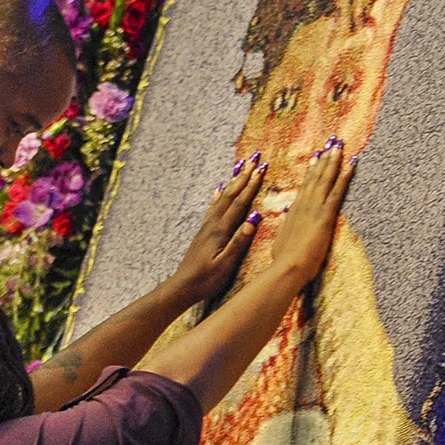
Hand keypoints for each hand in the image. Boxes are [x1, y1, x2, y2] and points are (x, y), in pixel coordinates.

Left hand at [169, 155, 265, 305]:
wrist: (183, 286)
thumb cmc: (206, 279)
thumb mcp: (226, 264)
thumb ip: (239, 241)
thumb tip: (254, 218)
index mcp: (221, 230)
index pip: (239, 203)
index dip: (251, 185)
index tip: (261, 168)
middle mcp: (213, 224)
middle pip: (230, 195)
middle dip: (243, 176)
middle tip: (254, 158)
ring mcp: (207, 227)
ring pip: (222, 198)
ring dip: (233, 181)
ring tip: (240, 166)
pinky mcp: (204, 232)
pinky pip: (213, 207)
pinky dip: (219, 195)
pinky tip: (220, 188)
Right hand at [270, 140, 356, 287]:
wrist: (288, 266)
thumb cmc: (284, 261)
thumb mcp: (281, 243)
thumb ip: (288, 234)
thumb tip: (287, 233)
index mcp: (293, 212)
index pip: (304, 188)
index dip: (311, 173)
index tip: (315, 160)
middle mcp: (303, 205)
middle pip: (315, 179)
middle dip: (323, 161)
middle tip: (329, 145)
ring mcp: (314, 208)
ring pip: (325, 179)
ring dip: (332, 162)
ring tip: (338, 147)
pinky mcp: (325, 214)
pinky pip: (337, 190)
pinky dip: (344, 176)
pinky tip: (351, 164)